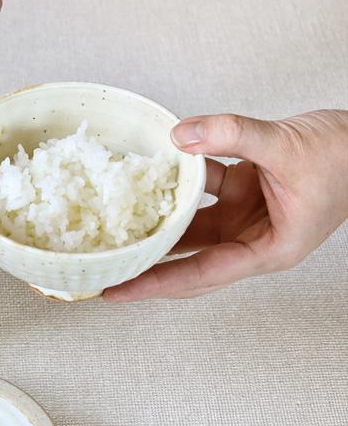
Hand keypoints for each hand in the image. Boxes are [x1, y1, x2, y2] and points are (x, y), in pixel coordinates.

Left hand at [104, 110, 347, 301]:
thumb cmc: (345, 157)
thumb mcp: (284, 145)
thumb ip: (231, 135)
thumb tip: (180, 134)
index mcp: (269, 250)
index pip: (201, 274)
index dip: (156, 283)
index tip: (118, 290)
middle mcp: (252, 238)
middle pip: (187, 259)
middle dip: (146, 264)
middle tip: (103, 267)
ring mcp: (244, 215)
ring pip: (189, 223)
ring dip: (155, 218)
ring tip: (113, 225)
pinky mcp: (241, 191)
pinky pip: (201, 188)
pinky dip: (179, 177)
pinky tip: (153, 167)